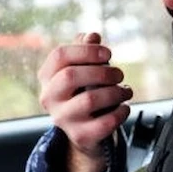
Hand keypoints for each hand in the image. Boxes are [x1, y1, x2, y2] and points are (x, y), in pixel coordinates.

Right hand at [37, 33, 133, 171]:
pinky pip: (105, 122)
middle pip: (71, 76)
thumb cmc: (84, 95)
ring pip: (90, 99)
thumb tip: (92, 35)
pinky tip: (125, 107)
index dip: (87, 51)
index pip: (60, 55)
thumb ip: (85, 52)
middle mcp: (49, 98)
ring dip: (115, 92)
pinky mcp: (80, 136)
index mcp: (46, 77)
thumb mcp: (82, 71)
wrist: (84, 134)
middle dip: (102, 72)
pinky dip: (121, 112)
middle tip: (119, 74)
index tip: (108, 54)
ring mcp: (63, 119)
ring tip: (126, 91)